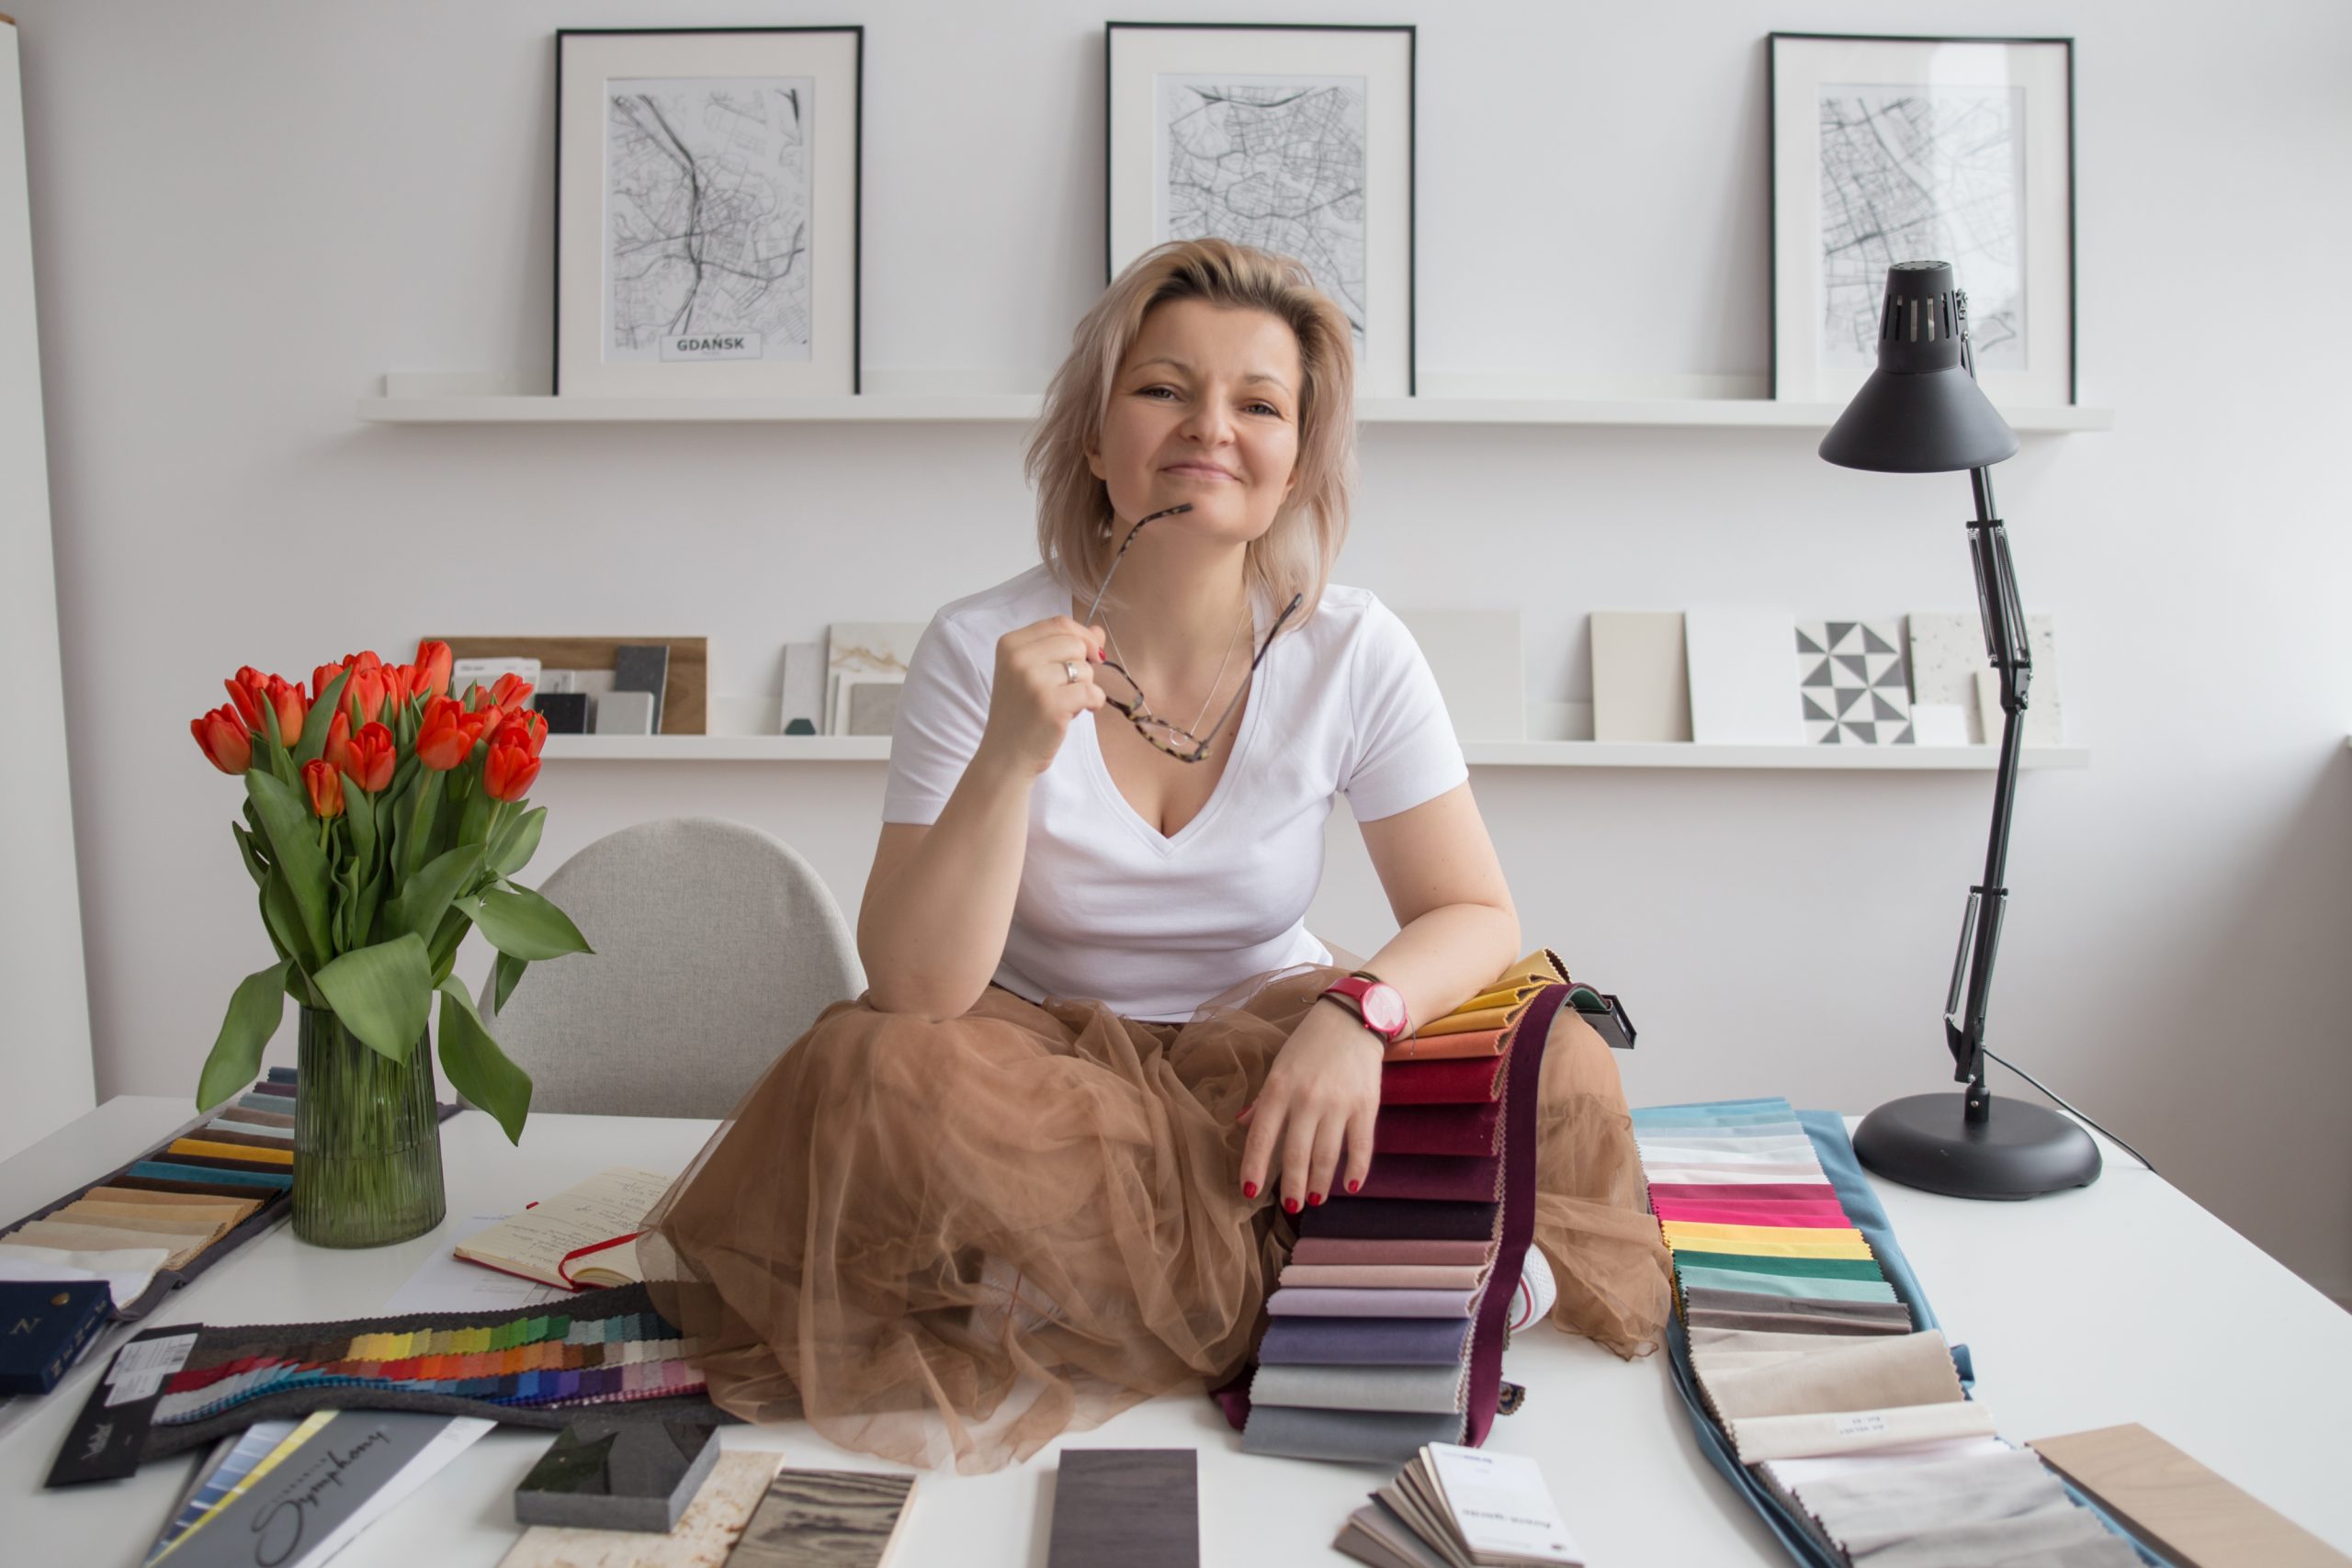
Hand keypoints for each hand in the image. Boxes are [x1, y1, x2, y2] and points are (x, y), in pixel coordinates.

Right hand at [974, 616, 1106, 777]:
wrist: (1005, 756)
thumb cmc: (1021, 713)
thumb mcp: (1033, 672)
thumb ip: (1063, 647)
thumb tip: (1098, 631)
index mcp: (1010, 644)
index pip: (1059, 623)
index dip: (1082, 637)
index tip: (1087, 656)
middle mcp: (1019, 658)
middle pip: (1075, 643)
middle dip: (1082, 665)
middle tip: (1067, 688)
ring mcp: (1034, 681)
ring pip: (1085, 668)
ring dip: (1085, 687)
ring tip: (1064, 703)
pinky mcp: (1052, 705)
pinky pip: (1092, 691)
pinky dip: (1094, 702)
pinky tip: (1078, 712)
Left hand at [1237, 996, 1383, 1214]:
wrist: (1353, 1018)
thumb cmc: (1310, 1044)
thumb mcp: (1280, 1066)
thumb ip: (1263, 1100)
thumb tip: (1241, 1125)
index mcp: (1279, 1088)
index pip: (1261, 1136)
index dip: (1254, 1167)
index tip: (1249, 1192)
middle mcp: (1306, 1098)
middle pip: (1295, 1154)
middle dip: (1291, 1186)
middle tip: (1290, 1206)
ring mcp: (1338, 1103)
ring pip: (1326, 1156)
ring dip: (1319, 1183)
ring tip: (1314, 1200)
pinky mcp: (1365, 1106)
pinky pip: (1360, 1146)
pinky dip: (1356, 1170)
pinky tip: (1350, 1186)